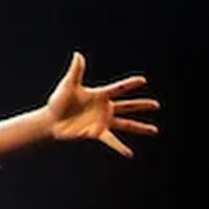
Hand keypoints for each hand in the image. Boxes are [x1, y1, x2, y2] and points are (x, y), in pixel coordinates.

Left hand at [43, 52, 159, 156]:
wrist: (51, 120)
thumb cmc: (59, 101)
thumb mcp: (68, 85)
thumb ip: (75, 71)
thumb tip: (78, 55)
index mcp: (99, 95)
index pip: (118, 88)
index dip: (130, 84)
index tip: (143, 80)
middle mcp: (104, 108)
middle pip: (127, 106)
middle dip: (141, 105)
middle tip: (157, 105)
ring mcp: (102, 121)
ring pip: (125, 124)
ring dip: (140, 127)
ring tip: (155, 130)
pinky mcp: (96, 132)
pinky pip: (111, 140)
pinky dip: (119, 147)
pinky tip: (129, 153)